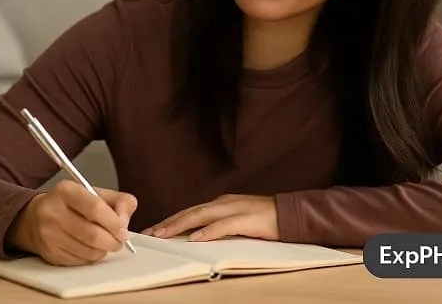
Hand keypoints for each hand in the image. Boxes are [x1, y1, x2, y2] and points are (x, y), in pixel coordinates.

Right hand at [6, 179, 137, 265]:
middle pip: (93, 234)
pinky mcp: (50, 253)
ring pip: (89, 251)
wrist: (34, 218)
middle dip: (113, 241)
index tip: (124, 230)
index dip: (114, 222)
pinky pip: (81, 261)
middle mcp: (53, 212)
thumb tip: (125, 221)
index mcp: (66, 191)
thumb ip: (119, 201)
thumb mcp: (95, 193)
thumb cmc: (71, 205)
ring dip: (104, 250)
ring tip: (104, 242)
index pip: (95, 208)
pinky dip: (92, 257)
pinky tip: (89, 247)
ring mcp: (49, 235)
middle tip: (119, 240)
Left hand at [142, 194, 277, 241]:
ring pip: (200, 216)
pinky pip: (222, 226)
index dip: (171, 221)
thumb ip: (219, 226)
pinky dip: (207, 231)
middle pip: (189, 212)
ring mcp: (233, 209)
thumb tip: (197, 238)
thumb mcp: (237, 221)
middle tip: (150, 233)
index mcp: (220, 204)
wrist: (290, 214)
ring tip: (164, 235)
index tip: (154, 230)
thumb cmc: (264, 220)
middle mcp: (223, 203)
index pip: (190, 212)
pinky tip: (195, 238)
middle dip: (168, 223)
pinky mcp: (245, 219)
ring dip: (179, 226)